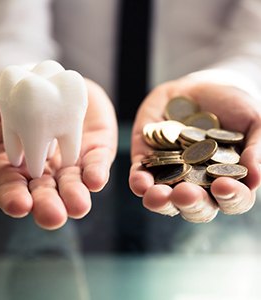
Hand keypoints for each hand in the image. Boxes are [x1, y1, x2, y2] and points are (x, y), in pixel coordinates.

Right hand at [0, 79, 116, 229]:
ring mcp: (70, 163)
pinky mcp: (93, 151)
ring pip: (72, 185)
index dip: (14, 198)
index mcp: (15, 166)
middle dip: (48, 206)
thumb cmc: (16, 95)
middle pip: (44, 194)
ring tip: (78, 206)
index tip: (19, 205)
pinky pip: (96, 164)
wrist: (50, 76)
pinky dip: (96, 173)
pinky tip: (95, 180)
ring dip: (75, 197)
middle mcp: (44, 171)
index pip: (12, 189)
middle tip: (53, 216)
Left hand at [129, 77, 260, 221]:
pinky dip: (139, 182)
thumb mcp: (254, 121)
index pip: (232, 199)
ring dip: (160, 201)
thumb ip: (258, 148)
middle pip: (195, 206)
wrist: (200, 88)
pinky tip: (139, 182)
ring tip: (157, 196)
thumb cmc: (233, 106)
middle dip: (191, 203)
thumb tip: (256, 177)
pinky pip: (140, 178)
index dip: (230, 198)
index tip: (224, 186)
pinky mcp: (147, 162)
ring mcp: (171, 174)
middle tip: (186, 194)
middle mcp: (198, 184)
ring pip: (165, 199)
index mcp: (227, 180)